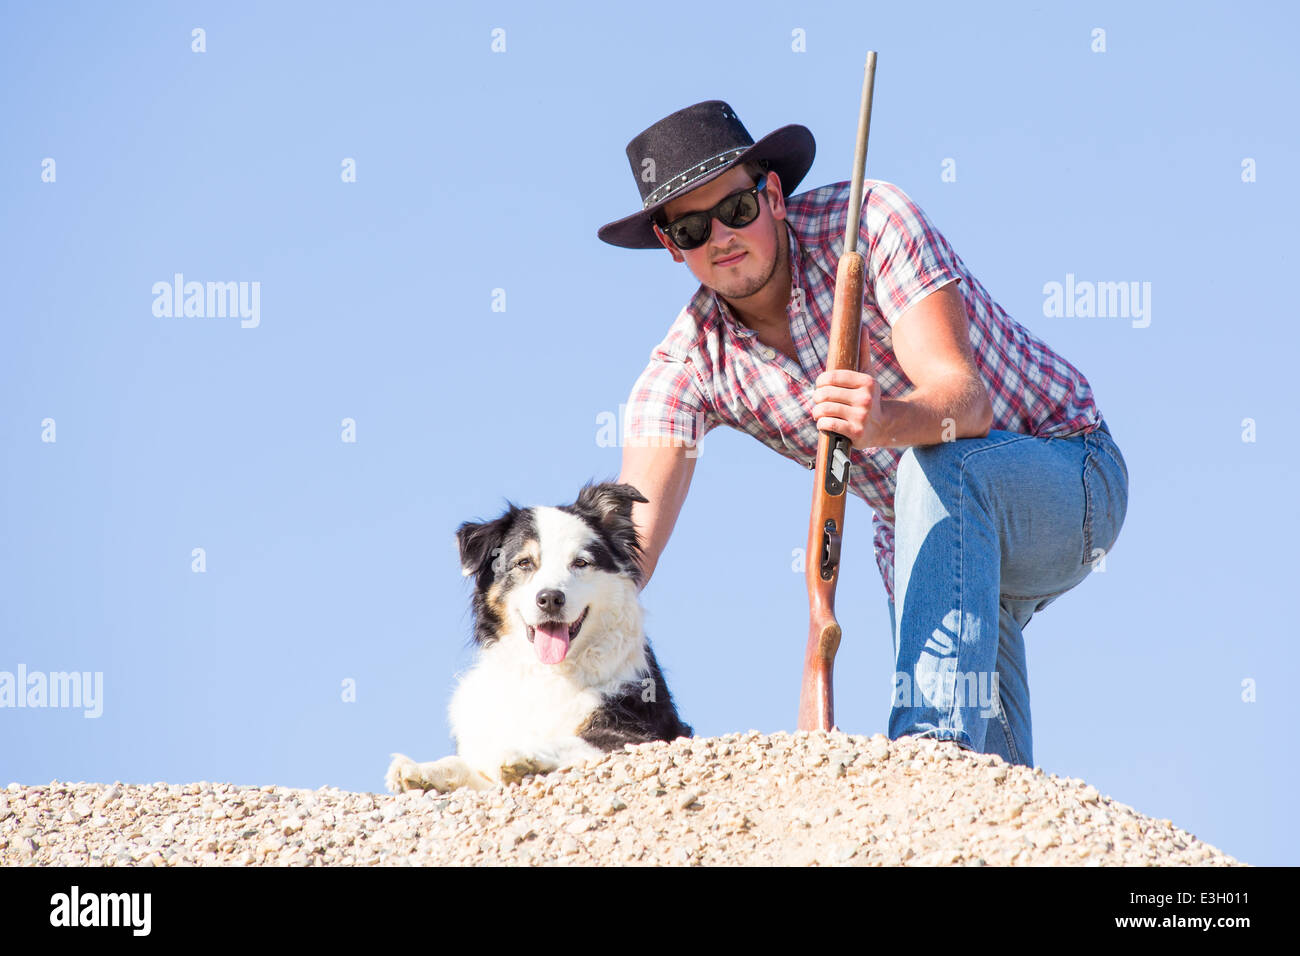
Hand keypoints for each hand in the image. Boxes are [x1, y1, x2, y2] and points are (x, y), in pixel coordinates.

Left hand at [811, 336, 881, 450]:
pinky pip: (828, 424)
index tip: (821, 387)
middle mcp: (865, 398)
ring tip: (820, 413)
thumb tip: (863, 327)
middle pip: (824, 394)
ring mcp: (861, 416)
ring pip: (824, 409)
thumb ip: (863, 352)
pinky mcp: (856, 432)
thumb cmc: (869, 397)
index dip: (820, 382)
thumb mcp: (868, 374)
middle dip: (817, 398)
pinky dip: (821, 424)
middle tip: (818, 401)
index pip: (830, 377)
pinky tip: (824, 423)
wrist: (884, 426)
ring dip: (817, 412)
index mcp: (866, 381)